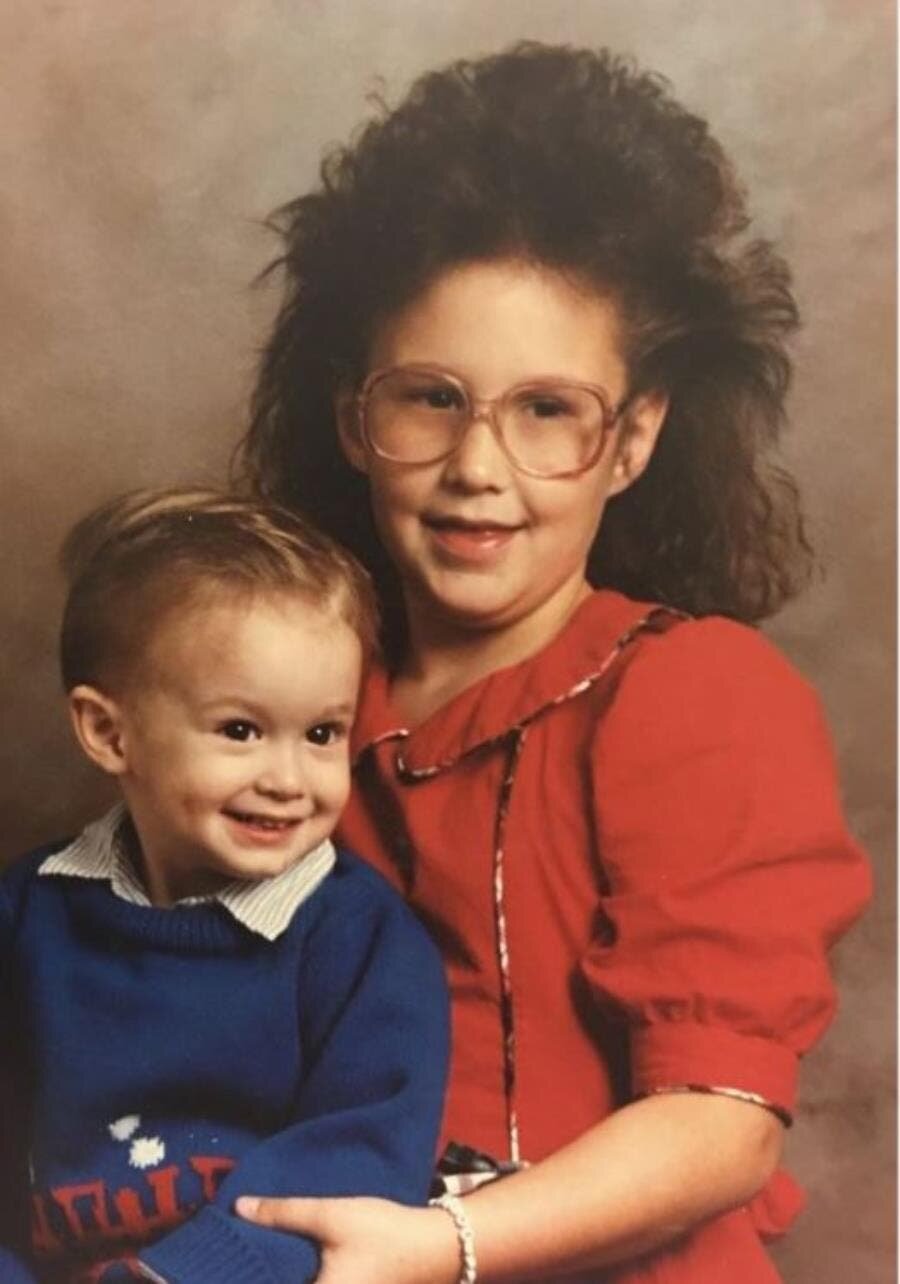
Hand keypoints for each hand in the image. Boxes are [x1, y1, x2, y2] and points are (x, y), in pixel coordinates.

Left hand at [235, 1194, 458, 1283]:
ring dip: (280, 1277)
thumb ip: (284, 1214)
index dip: (242, 1278)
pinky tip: (289, 1267)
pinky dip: (297, 1280)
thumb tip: (237, 1208)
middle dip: (261, 1275)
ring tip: (257, 1261)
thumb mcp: (332, 1216)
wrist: (437, 1248)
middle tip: (237, 1258)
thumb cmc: (383, 1235)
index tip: (223, 1265)